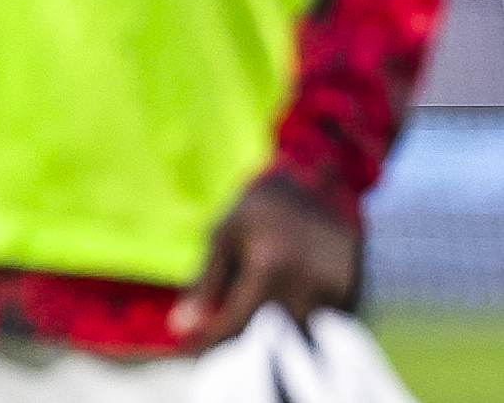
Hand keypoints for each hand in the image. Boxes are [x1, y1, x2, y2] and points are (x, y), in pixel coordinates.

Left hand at [170, 177, 359, 350]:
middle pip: (264, 338)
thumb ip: (204, 283)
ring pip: (291, 337)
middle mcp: (305, 286)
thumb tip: (180, 327)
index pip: (235, 323)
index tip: (187, 346)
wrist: (323, 185)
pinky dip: (293, 326)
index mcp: (270, 267)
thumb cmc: (263, 209)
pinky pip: (314, 327)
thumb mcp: (225, 235)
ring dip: (267, 335)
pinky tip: (280, 306)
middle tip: (216, 332)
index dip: (208, 340)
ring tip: (248, 314)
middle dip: (236, 341)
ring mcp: (333, 295)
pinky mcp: (350, 299)